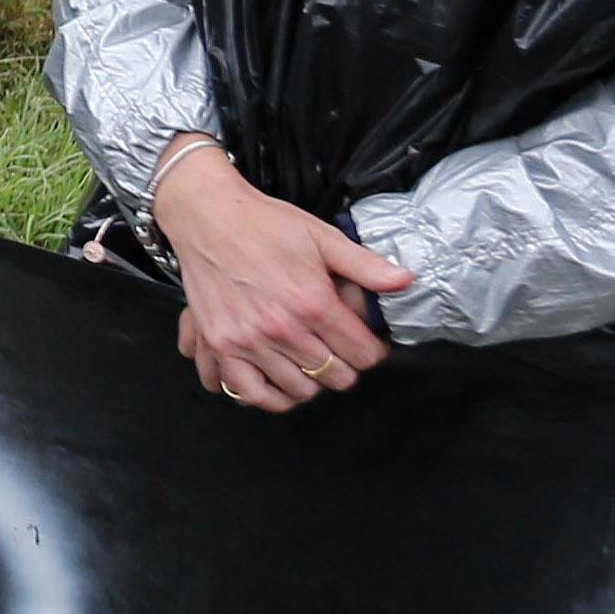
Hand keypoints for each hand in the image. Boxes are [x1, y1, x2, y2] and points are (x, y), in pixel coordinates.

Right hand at [152, 137, 412, 411]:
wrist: (209, 218)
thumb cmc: (265, 225)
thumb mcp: (323, 238)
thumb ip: (365, 266)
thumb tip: (405, 281)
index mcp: (314, 302)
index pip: (363, 354)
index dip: (373, 351)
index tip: (367, 344)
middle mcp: (283, 328)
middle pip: (335, 376)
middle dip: (345, 366)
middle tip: (338, 351)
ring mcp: (249, 341)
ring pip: (299, 389)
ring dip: (311, 381)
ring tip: (310, 364)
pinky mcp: (221, 345)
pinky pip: (250, 393)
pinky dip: (270, 396)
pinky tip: (279, 385)